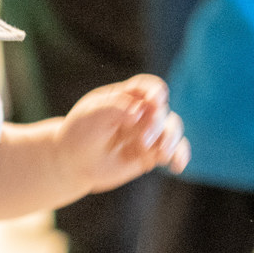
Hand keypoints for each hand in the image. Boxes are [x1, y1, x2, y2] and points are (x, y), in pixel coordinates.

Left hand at [58, 74, 188, 194]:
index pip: (147, 87)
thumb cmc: (79, 134)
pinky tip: (177, 166)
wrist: (73, 163)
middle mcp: (141, 112)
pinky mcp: (152, 153)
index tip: (155, 101)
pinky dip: (180, 156)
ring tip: (162, 155)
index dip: (155, 92)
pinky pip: (174, 151)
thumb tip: (138, 113)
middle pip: (162, 111)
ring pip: (173, 129)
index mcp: (126, 96)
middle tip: (143, 141)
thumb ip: (113, 108)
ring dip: (171, 141)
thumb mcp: (90, 116)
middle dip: (157, 125)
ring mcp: (148, 132)